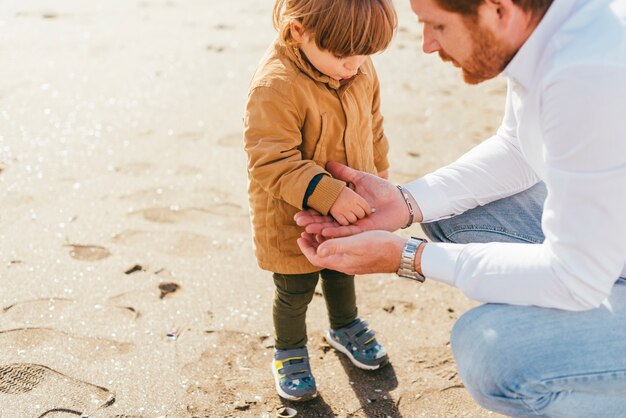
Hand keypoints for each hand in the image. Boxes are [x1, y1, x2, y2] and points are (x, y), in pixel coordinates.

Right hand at [295, 162, 421, 237]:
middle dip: (311, 221)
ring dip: (320, 228)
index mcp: (345, 209)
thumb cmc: (382, 190)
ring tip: (307, 227)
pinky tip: (324, 232)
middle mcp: (348, 219)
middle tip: (297, 220)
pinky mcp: (363, 232)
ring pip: (334, 229)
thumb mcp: (360, 179)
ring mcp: (355, 227)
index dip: (312, 210)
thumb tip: (328, 162)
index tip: (299, 209)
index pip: (325, 211)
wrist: (400, 200)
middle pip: (326, 222)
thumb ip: (345, 173)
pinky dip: (336, 233)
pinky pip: (347, 233)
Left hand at [297, 230, 405, 274]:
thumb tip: (317, 252)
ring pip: (332, 255)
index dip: (305, 249)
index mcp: (342, 262)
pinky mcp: (361, 258)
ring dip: (322, 244)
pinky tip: (337, 233)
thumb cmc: (381, 246)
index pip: (316, 260)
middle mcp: (346, 265)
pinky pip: (341, 253)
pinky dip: (334, 243)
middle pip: (322, 258)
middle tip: (305, 231)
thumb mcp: (357, 243)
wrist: (402, 254)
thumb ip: (336, 246)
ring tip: (317, 230)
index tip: (300, 236)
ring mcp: (354, 263)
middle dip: (311, 245)